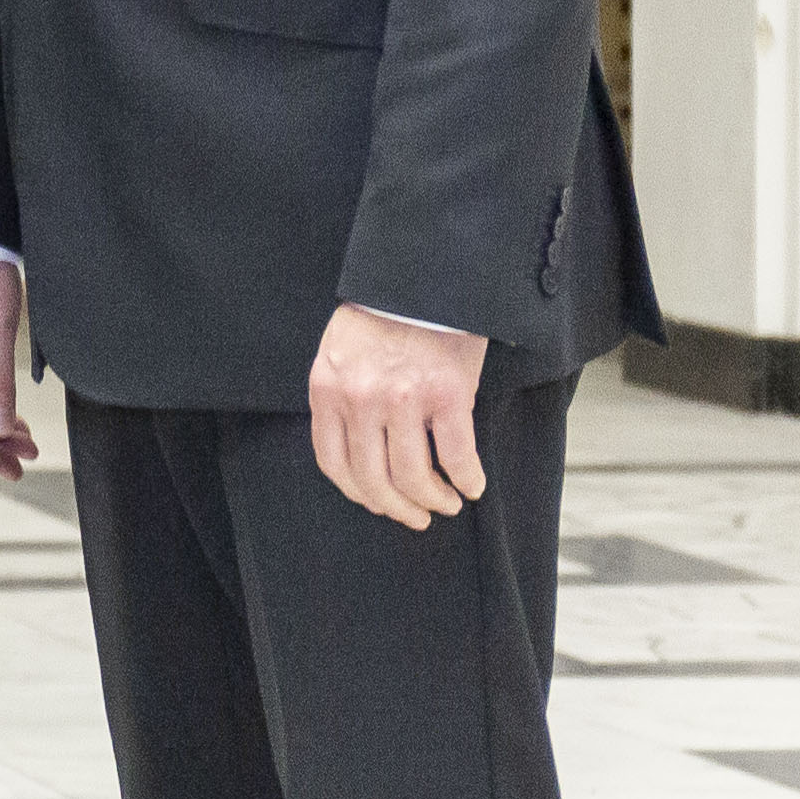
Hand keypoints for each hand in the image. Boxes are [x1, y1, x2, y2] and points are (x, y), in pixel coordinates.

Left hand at [310, 304, 489, 528]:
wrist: (424, 280)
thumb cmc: (383, 316)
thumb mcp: (339, 353)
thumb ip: (341, 395)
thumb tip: (355, 444)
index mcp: (327, 391)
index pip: (334, 463)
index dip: (358, 493)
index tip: (378, 503)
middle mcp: (360, 400)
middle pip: (373, 478)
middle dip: (396, 507)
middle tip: (416, 518)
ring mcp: (403, 399)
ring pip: (413, 475)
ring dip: (432, 500)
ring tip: (445, 505)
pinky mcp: (446, 395)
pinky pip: (456, 455)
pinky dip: (466, 479)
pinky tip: (472, 487)